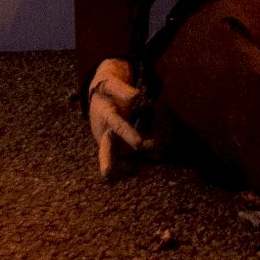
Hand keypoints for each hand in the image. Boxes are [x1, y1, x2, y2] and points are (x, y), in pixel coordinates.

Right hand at [87, 59, 150, 178]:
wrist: (99, 99)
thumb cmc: (107, 91)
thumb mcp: (110, 84)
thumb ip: (121, 89)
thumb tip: (137, 95)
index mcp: (106, 116)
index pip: (119, 126)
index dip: (129, 135)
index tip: (140, 144)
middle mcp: (107, 132)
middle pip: (106, 150)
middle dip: (107, 162)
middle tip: (107, 175)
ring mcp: (112, 141)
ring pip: (129, 150)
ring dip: (146, 145)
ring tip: (161, 137)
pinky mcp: (120, 145)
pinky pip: (137, 146)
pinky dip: (148, 141)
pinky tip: (157, 133)